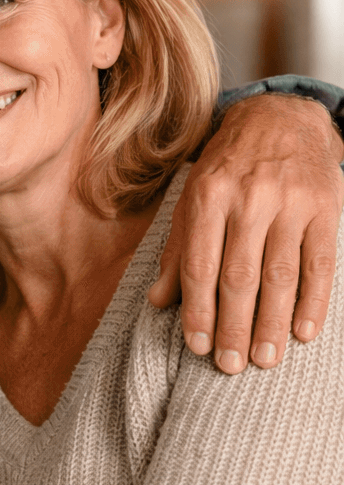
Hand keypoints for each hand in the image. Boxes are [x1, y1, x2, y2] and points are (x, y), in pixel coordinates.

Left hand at [149, 94, 343, 371]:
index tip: (197, 347)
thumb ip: (177, 249)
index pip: (200, 266)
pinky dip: (313, 302)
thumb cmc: (227, 167)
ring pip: (280, 275)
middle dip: (234, 327)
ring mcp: (291, 202)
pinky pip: (320, 263)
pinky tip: (303, 332)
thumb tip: (158, 302)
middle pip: (240, 276)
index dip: (198, 311)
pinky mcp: (325, 207)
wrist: (281, 119)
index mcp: (208, 195)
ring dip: (272, 324)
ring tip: (265, 360)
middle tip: (230, 365)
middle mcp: (249, 198)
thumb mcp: (192, 198)